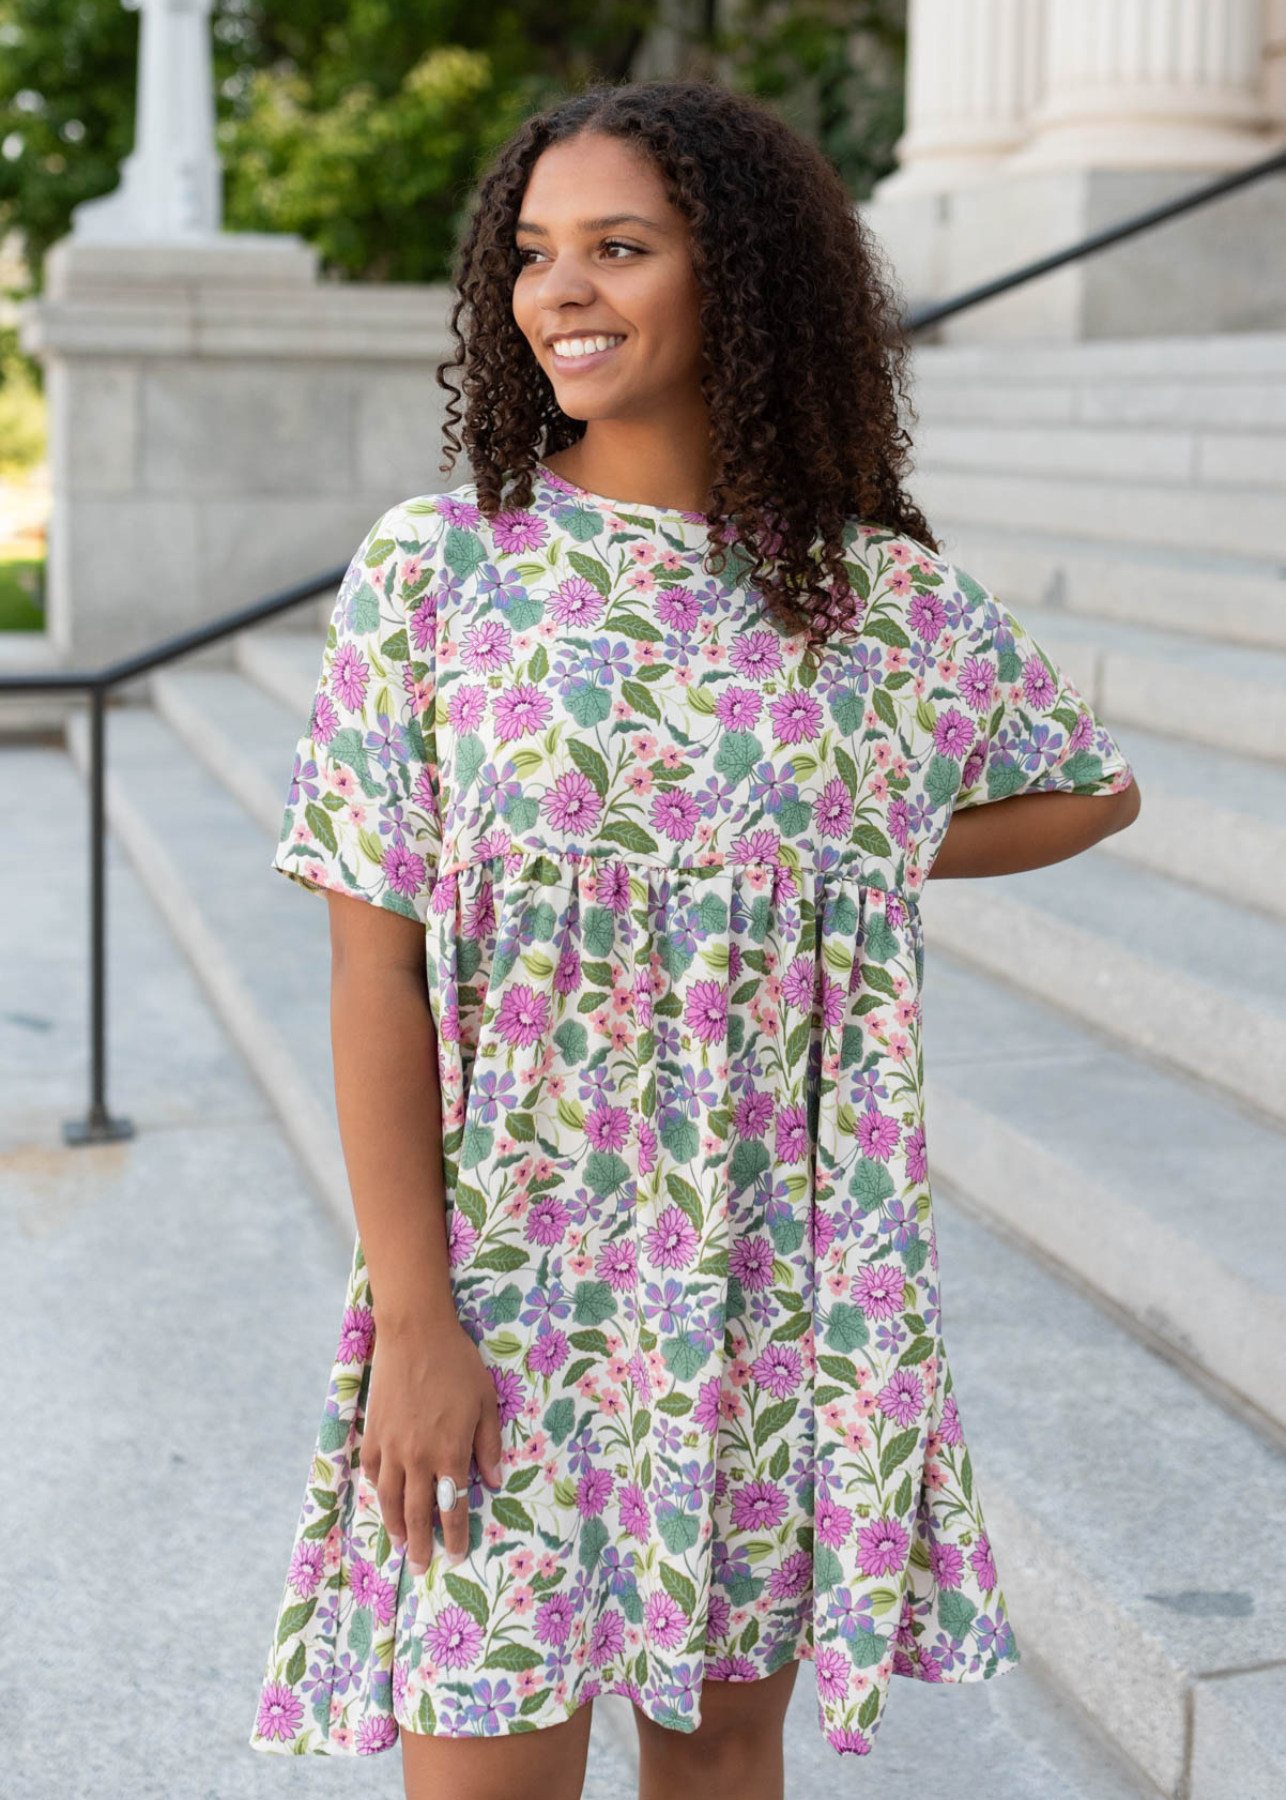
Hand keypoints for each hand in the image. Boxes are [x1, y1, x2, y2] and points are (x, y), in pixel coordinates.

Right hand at [359, 1316, 503, 1574]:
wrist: (415, 1333)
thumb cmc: (457, 1363)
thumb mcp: (486, 1401)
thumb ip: (488, 1445)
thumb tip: (494, 1481)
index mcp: (450, 1452)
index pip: (453, 1507)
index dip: (456, 1535)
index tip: (458, 1555)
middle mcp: (418, 1458)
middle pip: (418, 1513)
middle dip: (422, 1545)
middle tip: (422, 1567)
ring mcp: (392, 1447)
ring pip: (390, 1500)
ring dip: (395, 1526)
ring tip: (401, 1545)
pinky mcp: (373, 1433)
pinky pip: (373, 1473)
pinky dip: (377, 1492)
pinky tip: (383, 1501)